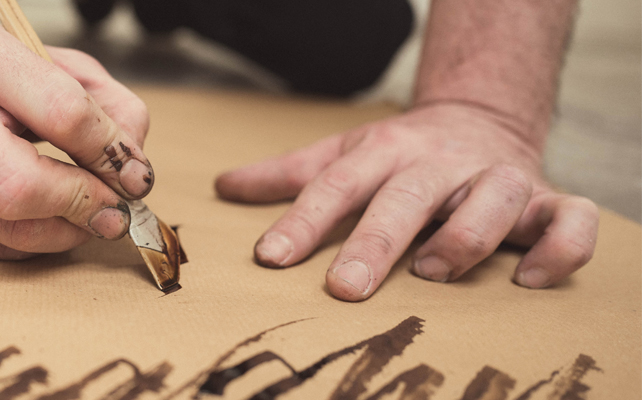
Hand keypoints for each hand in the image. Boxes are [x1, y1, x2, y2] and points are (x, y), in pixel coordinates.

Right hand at [0, 25, 153, 258]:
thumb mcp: (67, 70)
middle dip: (82, 206)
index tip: (134, 175)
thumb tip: (132, 175)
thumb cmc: (3, 82)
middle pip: (21, 187)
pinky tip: (44, 218)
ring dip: (66, 233)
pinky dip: (35, 243)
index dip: (111, 154)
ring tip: (87, 215)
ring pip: (10, 232)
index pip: (65, 115)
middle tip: (113, 211)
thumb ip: (116, 111)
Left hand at [215, 102, 598, 300]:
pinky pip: (571, 220)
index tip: (270, 258)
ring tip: (434, 271)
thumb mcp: (344, 155)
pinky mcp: (548, 199)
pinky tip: (528, 279)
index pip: (337, 186)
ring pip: (494, 199)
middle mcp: (440, 164)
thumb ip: (289, 176)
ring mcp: (496, 179)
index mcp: (384, 153)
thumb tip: (225, 187)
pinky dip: (560, 247)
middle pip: (407, 197)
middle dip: (376, 241)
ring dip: (466, 235)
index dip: (303, 221)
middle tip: (346, 286)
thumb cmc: (401, 154)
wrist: (481, 117)